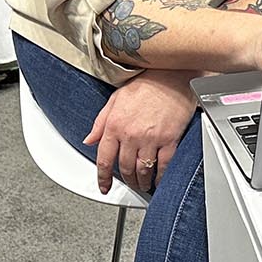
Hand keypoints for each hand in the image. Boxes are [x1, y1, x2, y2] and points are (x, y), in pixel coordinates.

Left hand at [85, 70, 198, 193]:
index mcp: (114, 125)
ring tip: (144, 184)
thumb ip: (100, 123)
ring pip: (143, 170)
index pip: (104, 159)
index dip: (103, 178)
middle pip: (125, 168)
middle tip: (130, 184)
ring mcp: (151, 138)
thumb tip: (90, 140)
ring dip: (142, 182)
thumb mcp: (115, 99)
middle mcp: (130, 134)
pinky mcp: (169, 139)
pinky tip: (159, 179)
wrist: (171, 74)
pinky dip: (161, 176)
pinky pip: (164, 165)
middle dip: (127, 181)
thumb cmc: (146, 83)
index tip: (104, 187)